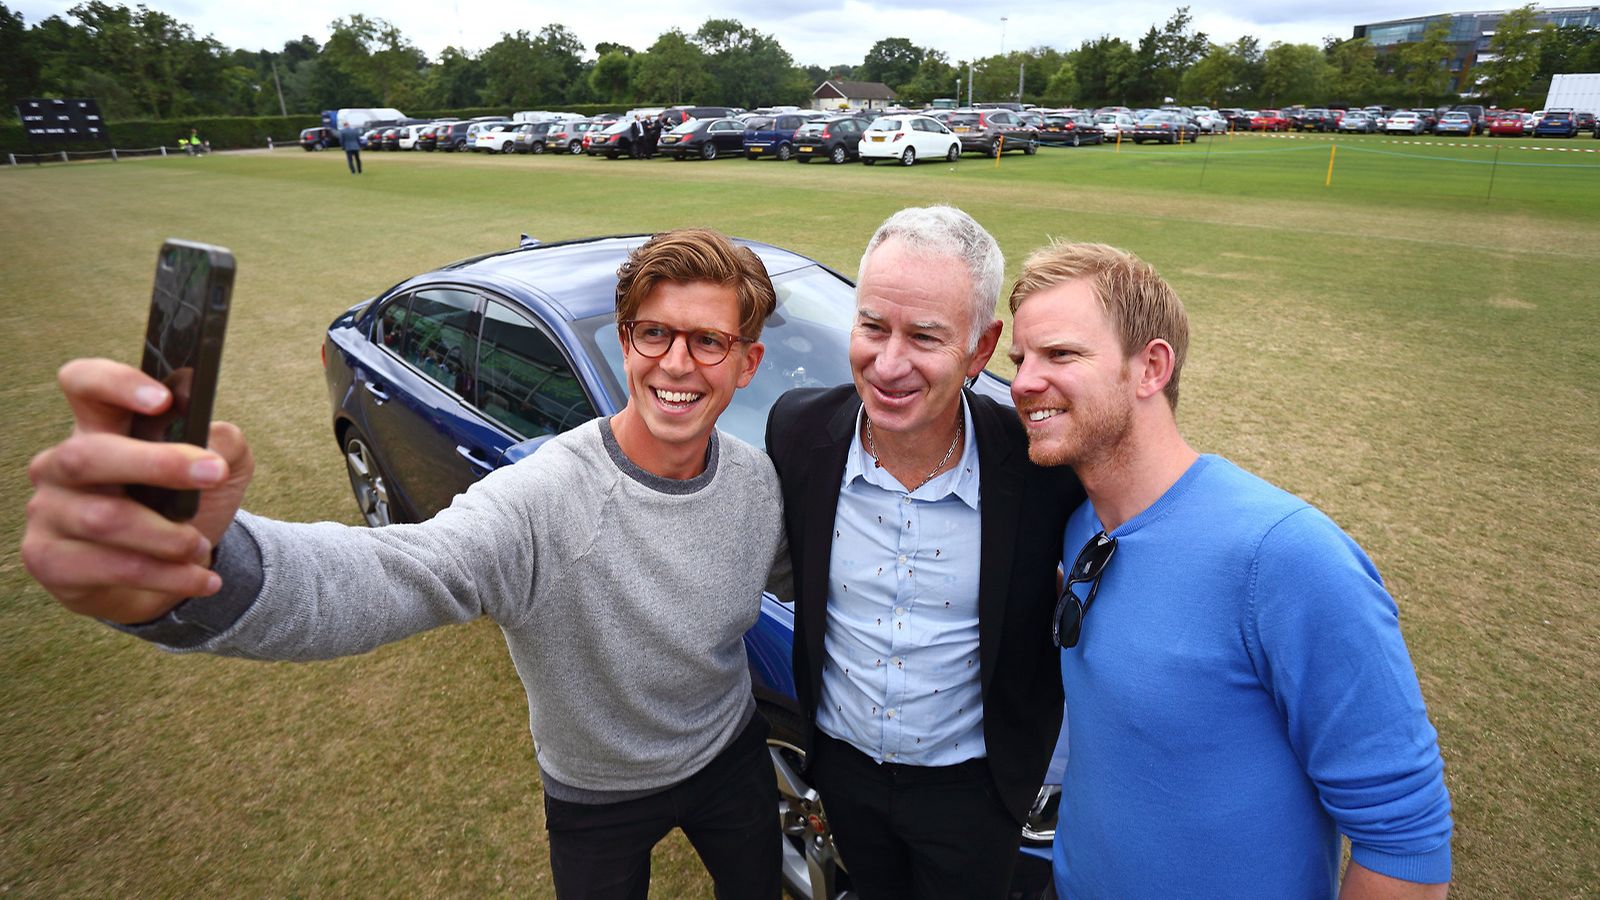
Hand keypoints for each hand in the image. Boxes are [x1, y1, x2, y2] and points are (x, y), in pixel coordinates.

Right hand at [21, 358, 254, 623]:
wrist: (169, 578)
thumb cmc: (187, 509)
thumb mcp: (221, 470)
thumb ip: (222, 443)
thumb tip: (214, 438)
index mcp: (98, 426)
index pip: (83, 383)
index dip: (116, 383)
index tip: (163, 400)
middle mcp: (61, 464)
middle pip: (88, 454)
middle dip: (156, 464)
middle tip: (212, 473)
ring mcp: (48, 512)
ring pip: (104, 519)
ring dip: (168, 536)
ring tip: (201, 546)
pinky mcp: (49, 560)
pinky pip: (110, 567)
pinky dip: (166, 575)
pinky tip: (199, 578)